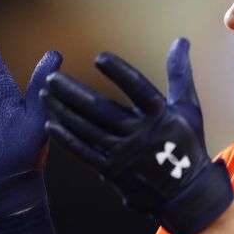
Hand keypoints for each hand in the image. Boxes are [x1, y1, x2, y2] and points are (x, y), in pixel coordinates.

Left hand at [41, 38, 233, 233]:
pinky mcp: (113, 171)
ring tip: (46, 95)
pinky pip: (85, 152)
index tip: (100, 58)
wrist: (187, 194)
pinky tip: (50, 124)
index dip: (119, 72)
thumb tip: (180, 40)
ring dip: (64, 111)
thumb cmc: (187, 144)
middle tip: (52, 78)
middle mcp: (141, 133)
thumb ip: (179, 73)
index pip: (137, 88)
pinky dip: (66, 138)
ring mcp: (125, 154)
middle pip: (101, 109)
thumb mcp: (187, 107)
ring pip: (88, 129)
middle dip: (73, 93)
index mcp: (160, 115)